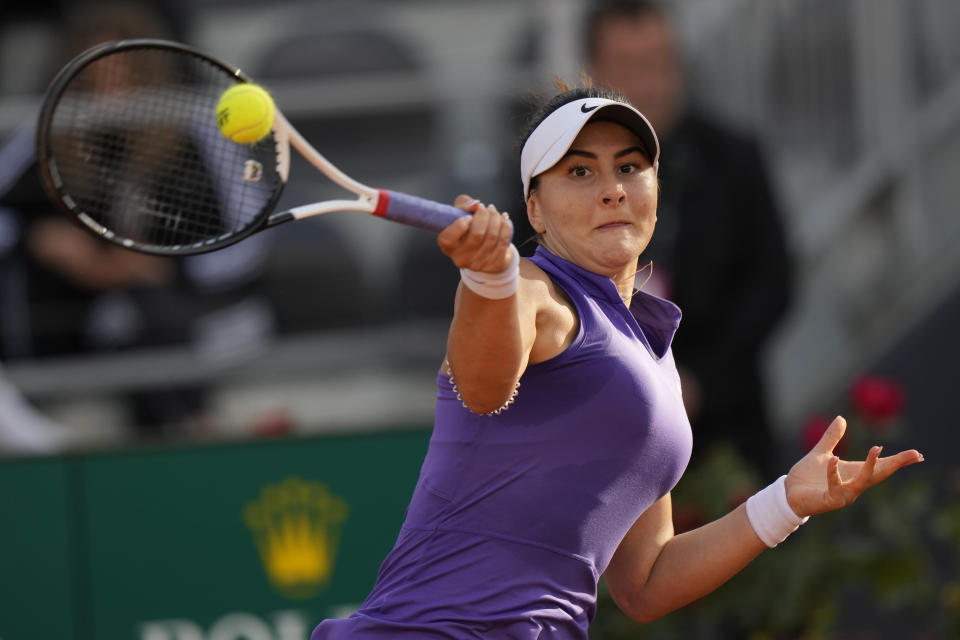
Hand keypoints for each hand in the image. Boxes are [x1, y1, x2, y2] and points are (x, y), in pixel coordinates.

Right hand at [437, 194, 513, 272]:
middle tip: (487, 208)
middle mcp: (460, 258)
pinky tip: (504, 220)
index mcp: (448, 246)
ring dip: (497, 219)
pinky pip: (503, 241)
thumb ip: (464, 204)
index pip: (448, 238)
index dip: (460, 225)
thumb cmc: (469, 227)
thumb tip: (475, 205)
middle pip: (477, 234)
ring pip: (492, 236)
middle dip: (485, 215)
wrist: (484, 246)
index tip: (468, 216)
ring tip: (496, 212)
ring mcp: (478, 264)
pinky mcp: (493, 265)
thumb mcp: (460, 212)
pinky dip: (506, 227)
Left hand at [785, 415, 923, 516]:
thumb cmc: (807, 476)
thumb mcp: (821, 452)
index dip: (899, 461)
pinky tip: (833, 459)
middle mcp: (853, 485)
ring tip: (877, 448)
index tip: (917, 454)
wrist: (788, 493)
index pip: (881, 466)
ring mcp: (843, 494)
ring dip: (871, 466)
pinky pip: (835, 486)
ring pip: (863, 481)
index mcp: (853, 473)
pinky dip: (834, 473)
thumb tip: (841, 418)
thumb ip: (832, 437)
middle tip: (915, 454)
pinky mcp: (829, 500)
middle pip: (880, 474)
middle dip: (897, 464)